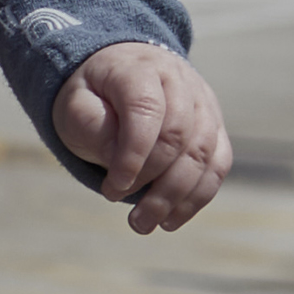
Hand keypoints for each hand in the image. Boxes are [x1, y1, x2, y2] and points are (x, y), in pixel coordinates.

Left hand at [52, 40, 231, 231]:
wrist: (119, 72)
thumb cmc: (94, 94)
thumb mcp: (75, 104)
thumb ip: (93, 127)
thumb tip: (122, 164)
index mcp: (140, 69)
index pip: (146, 110)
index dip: (133, 155)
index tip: (112, 190)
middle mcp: (180, 81)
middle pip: (179, 136)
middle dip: (155, 185)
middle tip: (132, 219)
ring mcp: (203, 103)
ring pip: (203, 154)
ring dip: (178, 197)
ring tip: (148, 224)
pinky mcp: (215, 126)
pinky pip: (218, 164)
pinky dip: (198, 196)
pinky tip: (172, 218)